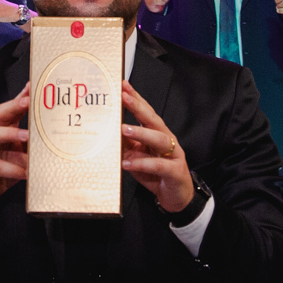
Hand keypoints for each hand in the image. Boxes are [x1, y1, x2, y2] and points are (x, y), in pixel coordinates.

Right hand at [0, 82, 29, 218]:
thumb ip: (30, 142)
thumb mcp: (19, 153)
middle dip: (13, 106)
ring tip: (28, 137)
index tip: (32, 87)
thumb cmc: (3, 169)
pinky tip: (24, 172)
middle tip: (28, 103)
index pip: (9, 109)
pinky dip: (10, 168)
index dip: (20, 97)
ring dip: (10, 133)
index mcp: (1, 130)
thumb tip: (53, 132)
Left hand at [121, 81, 193, 212]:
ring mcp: (174, 154)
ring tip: (123, 129)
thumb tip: (106, 131)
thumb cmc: (155, 173)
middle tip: (123, 97)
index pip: (146, 111)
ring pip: (158, 139)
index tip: (122, 85)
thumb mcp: (136, 156)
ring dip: (140, 133)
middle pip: (153, 119)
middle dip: (138, 107)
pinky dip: (143, 163)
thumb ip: (125, 144)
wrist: (176, 197)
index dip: (135, 98)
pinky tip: (128, 163)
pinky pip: (159, 165)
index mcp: (157, 133)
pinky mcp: (175, 171)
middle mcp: (166, 139)